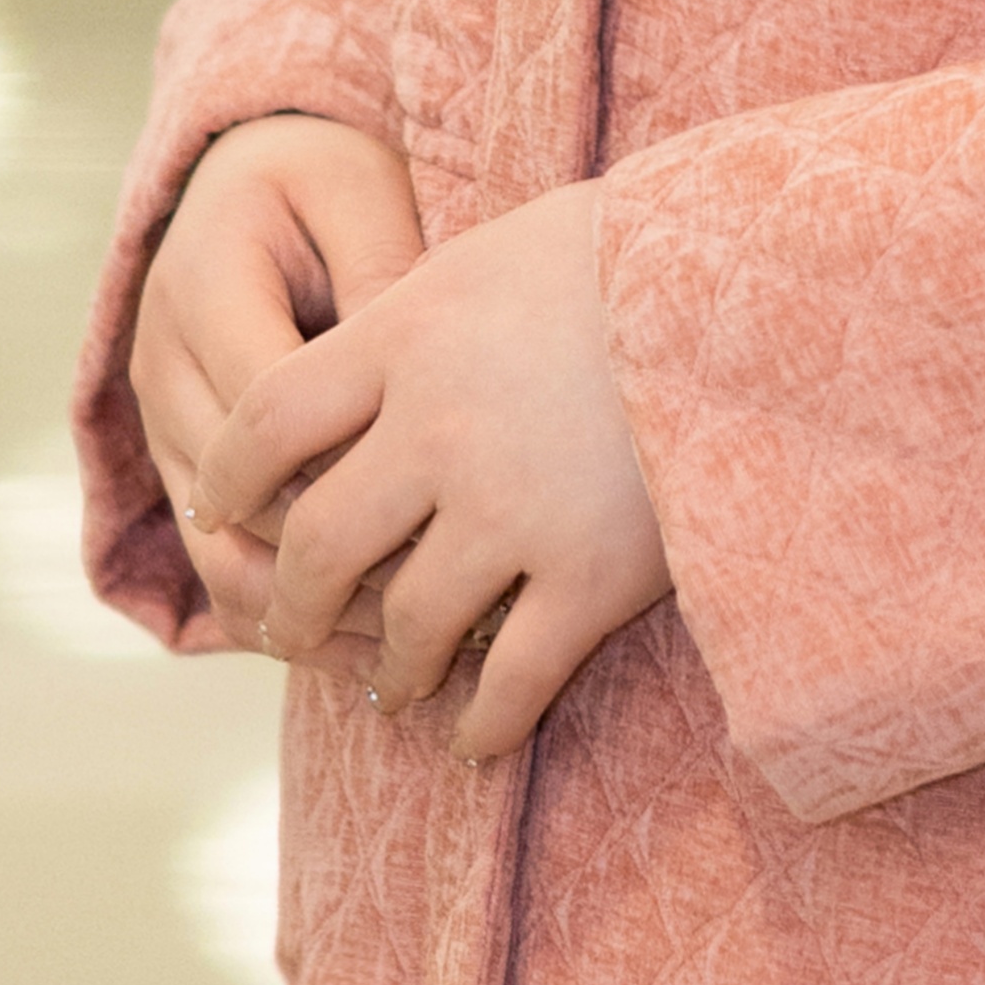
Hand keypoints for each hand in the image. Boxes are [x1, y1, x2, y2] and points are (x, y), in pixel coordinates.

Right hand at [130, 116, 428, 663]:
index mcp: (200, 285)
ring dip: (316, 620)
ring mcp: (164, 433)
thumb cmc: (331, 187)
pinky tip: (376, 657)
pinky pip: (222, 575)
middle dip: (348, 567)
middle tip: (459, 613)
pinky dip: (293, 625)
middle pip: (243, 507)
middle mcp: (162, 368)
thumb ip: (381, 272)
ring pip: (223, 561)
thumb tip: (411, 374)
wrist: (259, 186)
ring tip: (418, 660)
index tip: (468, 515)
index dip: (364, 473)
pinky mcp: (185, 478)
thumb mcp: (363, 193)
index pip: (273, 413)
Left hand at [185, 181, 670, 762]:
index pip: (269, 419)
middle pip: (320, 542)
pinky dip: (483, 724)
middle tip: (289, 628)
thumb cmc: (638, 245)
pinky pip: (513, 679)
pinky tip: (474, 740)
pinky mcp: (595, 575)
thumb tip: (372, 326)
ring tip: (390, 689)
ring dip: (388, 672)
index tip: (224, 509)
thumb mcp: (502, 244)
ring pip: (409, 626)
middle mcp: (440, 428)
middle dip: (294, 603)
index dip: (230, 477)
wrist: (761, 283)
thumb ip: (422, 303)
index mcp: (407, 335)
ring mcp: (515, 509)